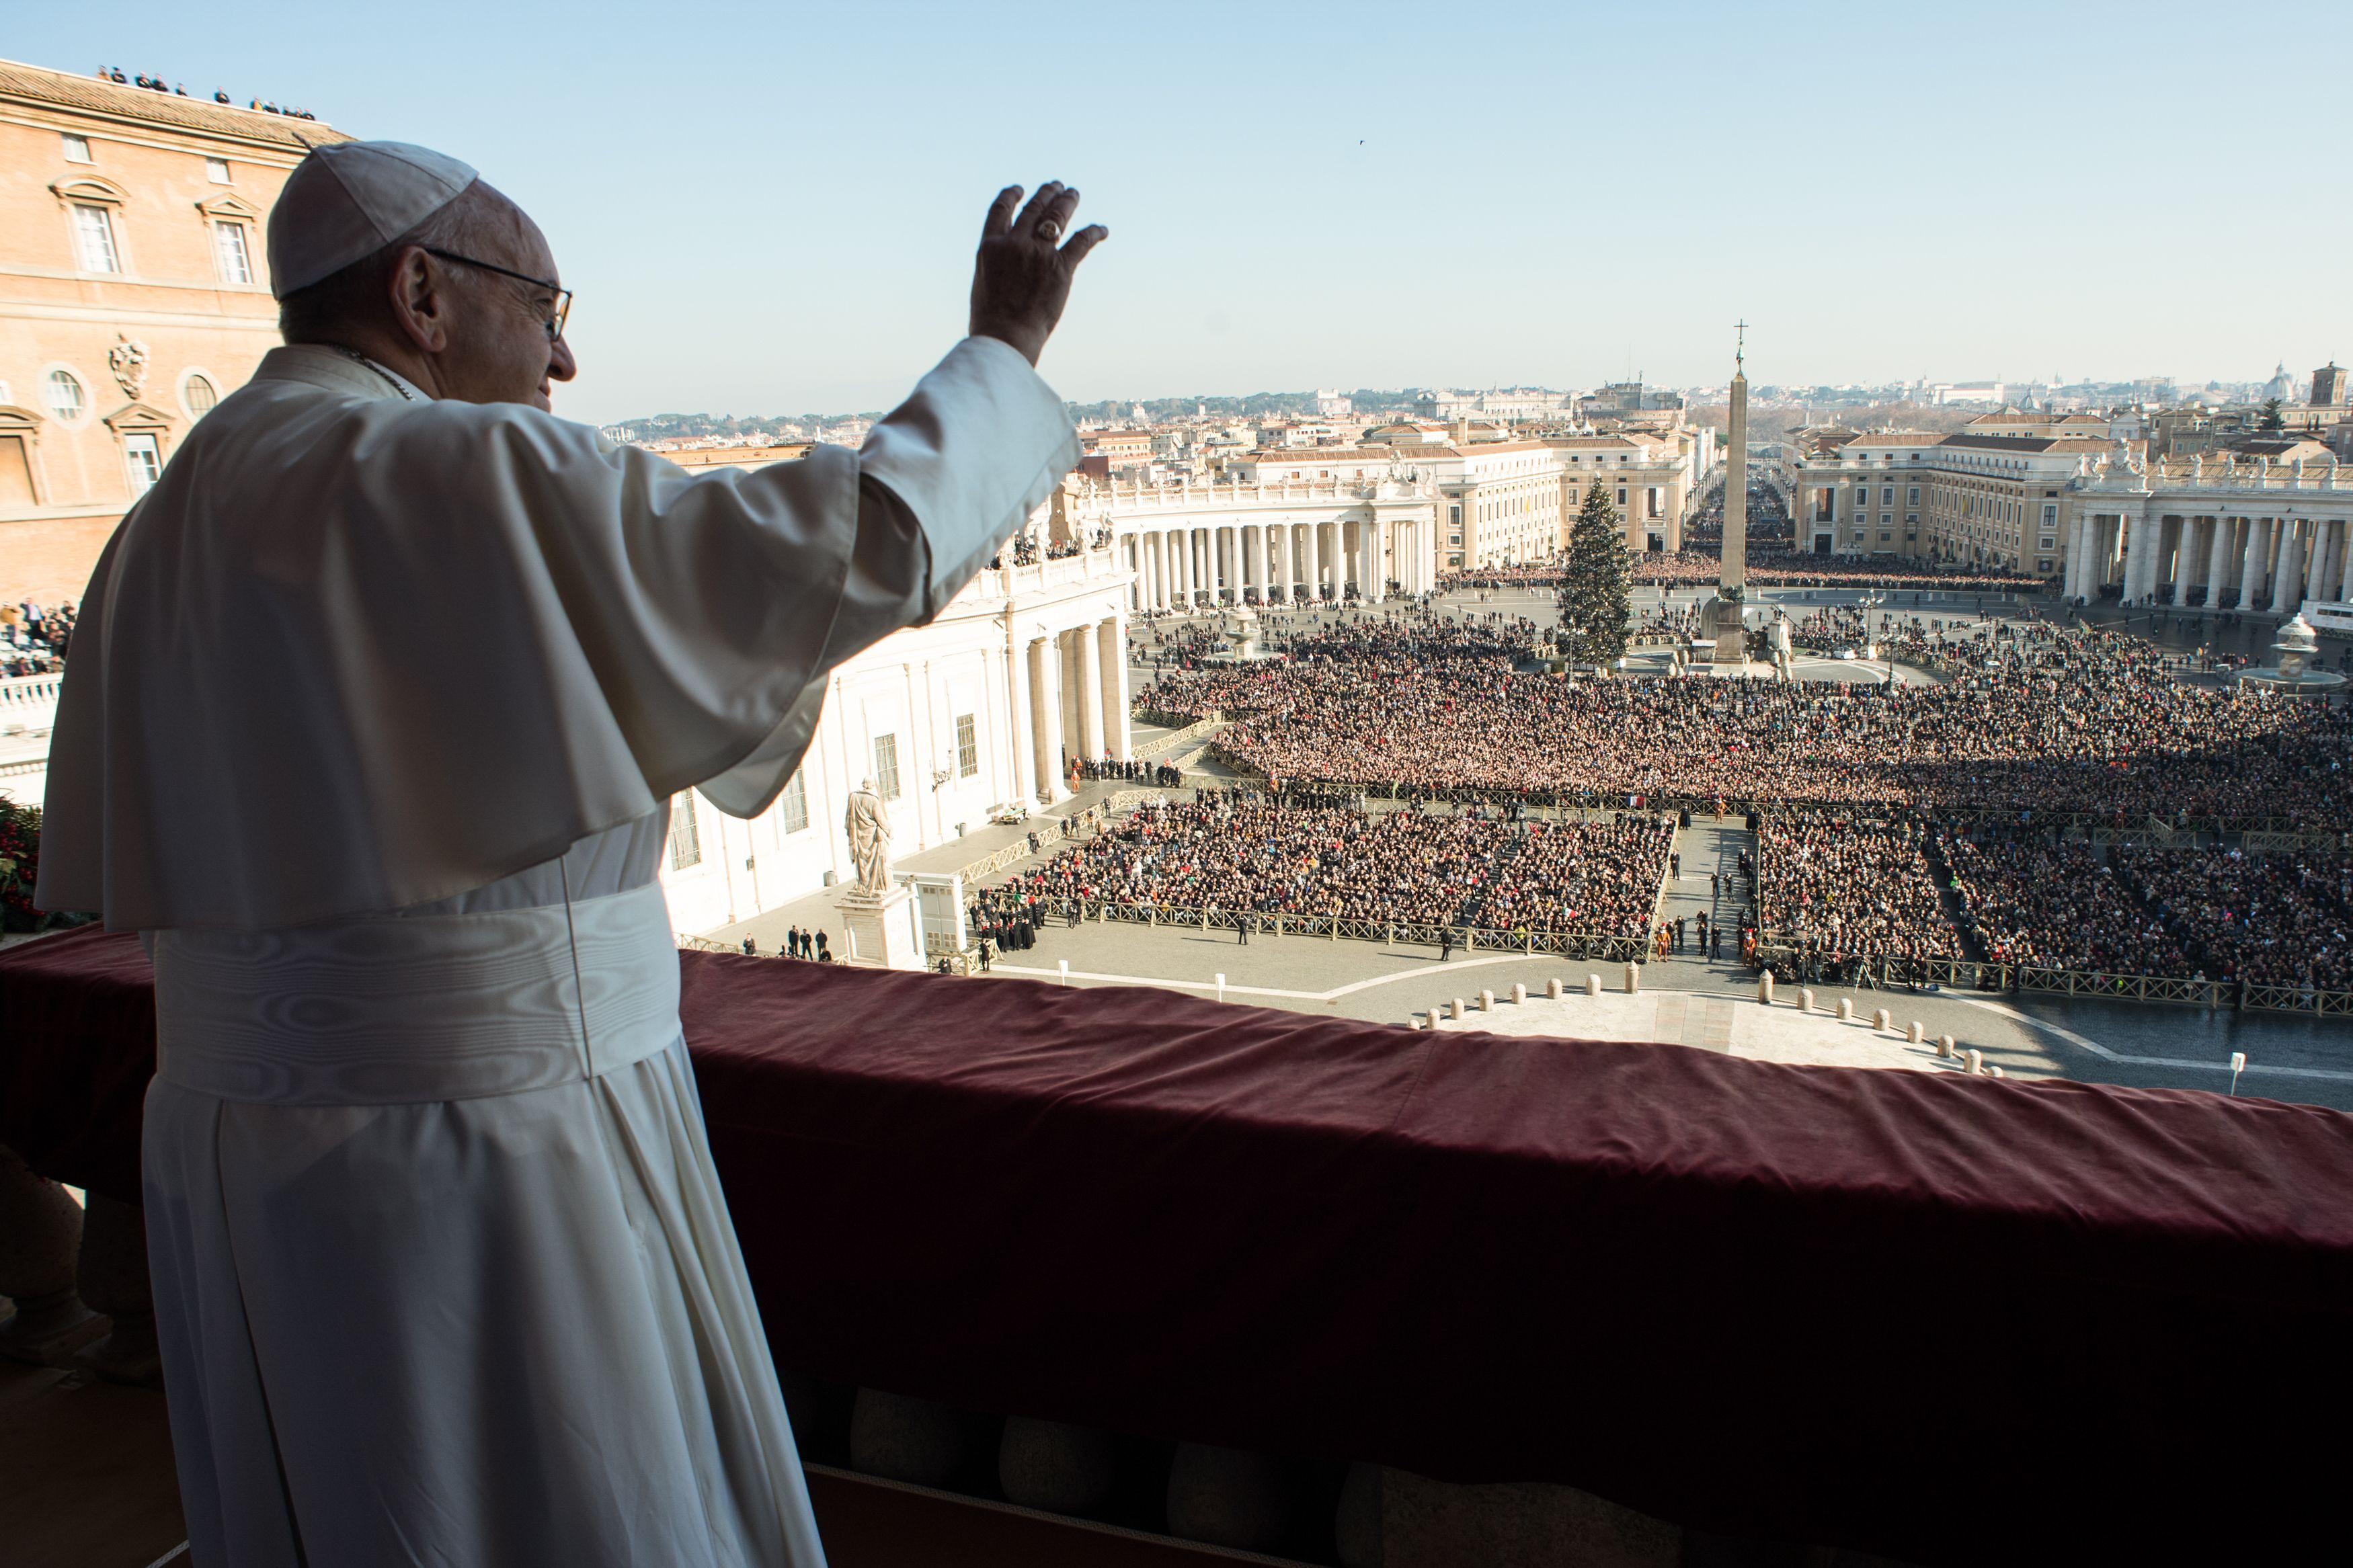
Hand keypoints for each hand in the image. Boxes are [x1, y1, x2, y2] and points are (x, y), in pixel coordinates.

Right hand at [970, 182, 1106, 365]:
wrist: (1005, 337)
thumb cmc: (990, 320)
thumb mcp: (983, 282)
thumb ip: (996, 262)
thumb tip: (1005, 259)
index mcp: (990, 246)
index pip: (1000, 210)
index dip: (1011, 196)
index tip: (1019, 189)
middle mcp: (1014, 243)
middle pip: (1033, 208)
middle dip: (1046, 193)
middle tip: (1056, 185)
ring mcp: (1038, 253)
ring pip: (1056, 216)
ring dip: (1066, 202)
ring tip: (1073, 193)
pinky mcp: (1061, 268)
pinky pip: (1081, 241)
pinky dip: (1094, 232)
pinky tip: (1102, 229)